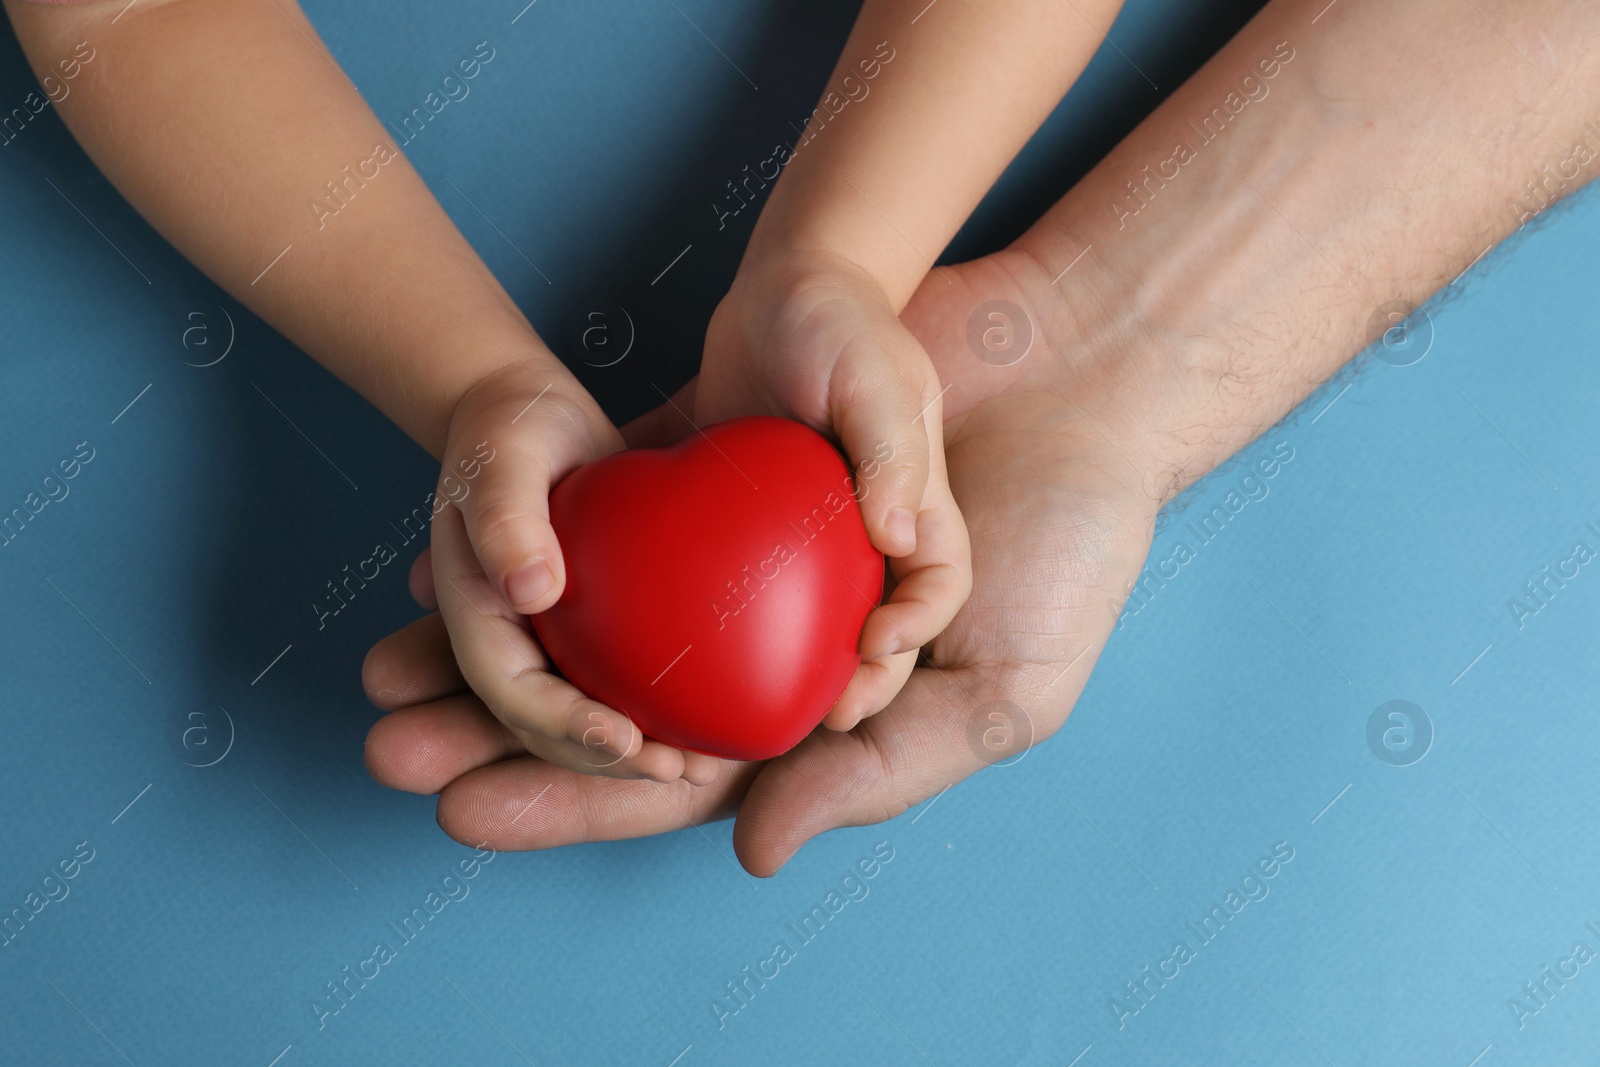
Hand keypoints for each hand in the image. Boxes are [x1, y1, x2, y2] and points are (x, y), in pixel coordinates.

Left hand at [362, 249, 1159, 872]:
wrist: (1084, 377)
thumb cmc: (1071, 544)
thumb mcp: (1000, 684)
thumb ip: (885, 770)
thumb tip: (754, 847)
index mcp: (822, 714)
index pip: (680, 777)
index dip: (575, 800)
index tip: (469, 809)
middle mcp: (764, 643)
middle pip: (611, 706)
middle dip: (499, 736)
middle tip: (391, 751)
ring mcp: (735, 556)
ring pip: (593, 617)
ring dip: (491, 645)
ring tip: (384, 671)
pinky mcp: (722, 466)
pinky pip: (613, 509)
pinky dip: (537, 538)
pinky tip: (449, 557)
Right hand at [371, 357, 721, 786]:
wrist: (535, 416)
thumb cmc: (511, 427)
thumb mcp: (504, 459)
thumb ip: (508, 519)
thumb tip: (531, 593)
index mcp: (477, 613)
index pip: (512, 691)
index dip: (563, 725)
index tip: (621, 741)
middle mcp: (510, 641)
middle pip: (549, 726)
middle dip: (608, 760)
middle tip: (677, 771)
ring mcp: (550, 642)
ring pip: (587, 717)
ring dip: (635, 753)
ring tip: (699, 767)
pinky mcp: (592, 631)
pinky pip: (619, 684)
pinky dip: (656, 710)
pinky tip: (709, 722)